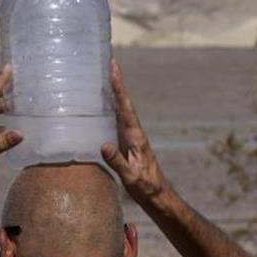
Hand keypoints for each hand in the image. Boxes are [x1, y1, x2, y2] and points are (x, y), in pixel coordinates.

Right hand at [101, 58, 170, 204]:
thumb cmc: (146, 187)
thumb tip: (103, 145)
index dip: (119, 87)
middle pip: (122, 102)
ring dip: (111, 92)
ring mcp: (129, 136)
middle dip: (115, 82)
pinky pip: (114, 121)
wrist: (157, 196)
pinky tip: (98, 104)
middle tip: (107, 61)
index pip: (125, 107)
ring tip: (101, 75)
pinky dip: (107, 108)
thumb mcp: (131, 177)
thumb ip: (118, 162)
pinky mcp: (125, 143)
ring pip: (118, 109)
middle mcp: (133, 132)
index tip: (113, 68)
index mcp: (136, 136)